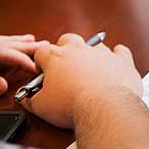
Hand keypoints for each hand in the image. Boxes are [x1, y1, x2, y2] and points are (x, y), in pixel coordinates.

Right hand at [21, 33, 142, 128]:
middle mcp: (79, 50)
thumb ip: (31, 99)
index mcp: (56, 57)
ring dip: (91, 54)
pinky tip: (115, 63)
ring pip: (94, 45)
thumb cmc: (72, 106)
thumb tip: (26, 98)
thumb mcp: (41, 107)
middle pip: (68, 39)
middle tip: (65, 67)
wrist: (104, 109)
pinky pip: (121, 51)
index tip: (43, 73)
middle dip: (65, 49)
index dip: (40, 62)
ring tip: (90, 70)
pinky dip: (118, 56)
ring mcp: (102, 53)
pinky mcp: (122, 61)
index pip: (42, 52)